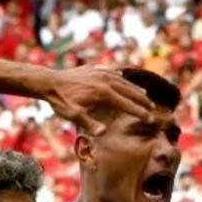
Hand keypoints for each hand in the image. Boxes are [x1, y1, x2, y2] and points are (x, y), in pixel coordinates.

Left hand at [40, 66, 154, 133]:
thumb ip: (89, 123)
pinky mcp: (95, 70)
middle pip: (130, 91)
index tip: (150, 119)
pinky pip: (114, 73)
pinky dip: (123, 78)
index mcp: (104, 93)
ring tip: (145, 96)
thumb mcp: (73, 115)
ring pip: (124, 81)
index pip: (127, 104)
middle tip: (153, 109)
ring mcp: (101, 73)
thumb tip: (104, 132)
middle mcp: (106, 81)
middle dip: (143, 101)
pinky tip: (125, 80)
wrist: (49, 82)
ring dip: (135, 89)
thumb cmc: (61, 101)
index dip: (140, 112)